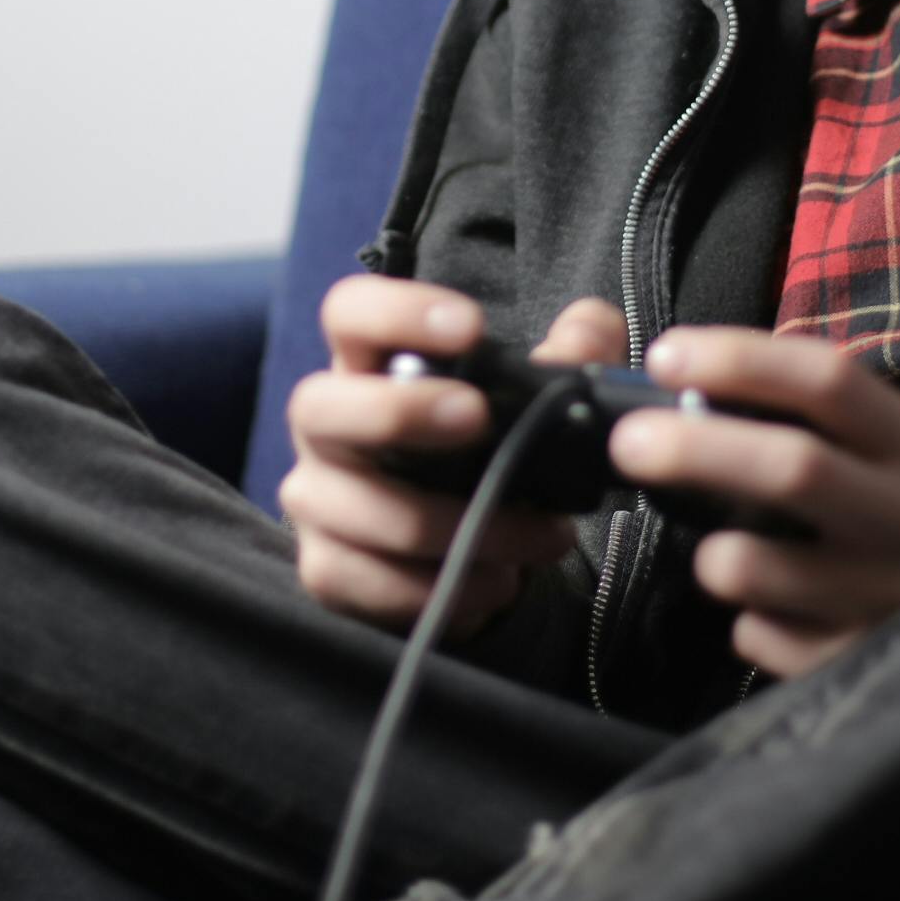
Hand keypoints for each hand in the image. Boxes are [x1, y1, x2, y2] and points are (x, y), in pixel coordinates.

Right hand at [279, 280, 620, 638]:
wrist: (476, 544)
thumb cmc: (492, 447)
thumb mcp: (542, 390)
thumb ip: (576, 349)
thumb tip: (583, 338)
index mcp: (368, 363)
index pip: (350, 312)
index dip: (397, 312)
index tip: (470, 327)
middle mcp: (325, 425)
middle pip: (319, 405)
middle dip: (399, 412)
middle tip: (479, 419)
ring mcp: (315, 498)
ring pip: (361, 509)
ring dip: (461, 525)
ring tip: (540, 535)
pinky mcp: (326, 569)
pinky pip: (368, 582)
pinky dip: (443, 588)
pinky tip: (497, 581)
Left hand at [607, 328, 899, 680]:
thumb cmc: (888, 519)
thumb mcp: (873, 454)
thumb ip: (793, 414)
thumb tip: (674, 377)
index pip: (829, 381)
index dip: (741, 361)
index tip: (664, 356)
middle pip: (796, 468)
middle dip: (696, 448)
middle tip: (625, 441)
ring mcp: (893, 595)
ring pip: (761, 567)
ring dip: (715, 555)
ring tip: (711, 552)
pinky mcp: (860, 662)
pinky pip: (762, 636)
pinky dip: (747, 622)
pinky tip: (768, 613)